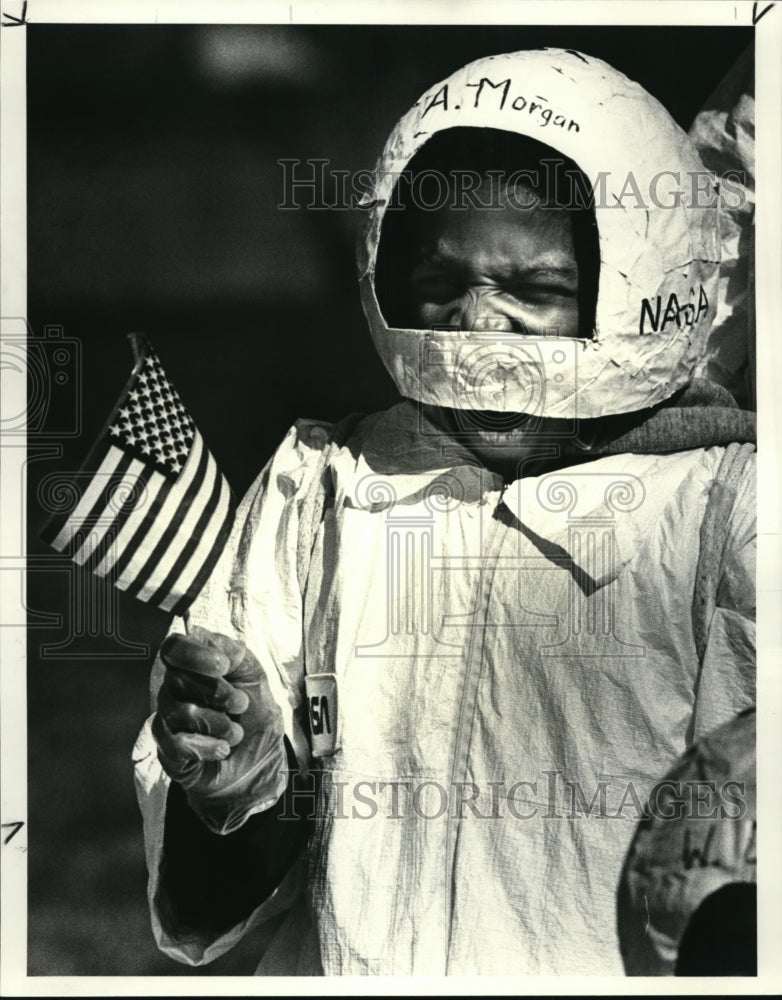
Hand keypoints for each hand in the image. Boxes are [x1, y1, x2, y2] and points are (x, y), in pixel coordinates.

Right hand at [152, 625, 287, 833]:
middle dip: (217, 692)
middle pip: (177, 679)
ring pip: (178, 711)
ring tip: (236, 733)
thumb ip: (237, 656)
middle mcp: (176, 688)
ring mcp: (169, 718)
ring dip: (217, 723)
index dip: (193, 653)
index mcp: (195, 665)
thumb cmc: (254, 717)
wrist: (257, 765)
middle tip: (241, 704)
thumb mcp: (255, 680)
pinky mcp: (167, 748)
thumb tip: (216, 646)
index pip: (175, 647)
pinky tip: (222, 749)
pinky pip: (176, 743)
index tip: (222, 665)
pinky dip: (206, 746)